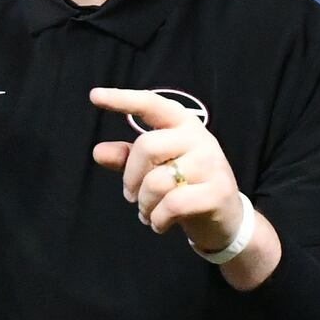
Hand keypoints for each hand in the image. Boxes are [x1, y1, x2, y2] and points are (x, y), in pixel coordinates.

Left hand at [87, 85, 254, 259]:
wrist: (225, 218)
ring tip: (148, 212)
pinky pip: (172, 204)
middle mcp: (200, 138)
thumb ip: (128, 158)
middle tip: (130, 196)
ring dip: (144, 204)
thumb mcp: (156, 168)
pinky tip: (159, 224)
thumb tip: (98, 152)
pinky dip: (158, 219)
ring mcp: (211, 164)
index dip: (123, 99)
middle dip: (130, 178)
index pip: (151, 104)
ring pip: (157, 181)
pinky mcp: (217, 191)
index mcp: (182, 124)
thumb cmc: (185, 186)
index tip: (94, 96)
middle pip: (147, 147)